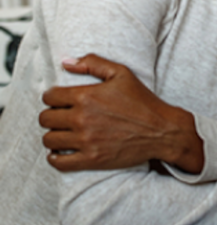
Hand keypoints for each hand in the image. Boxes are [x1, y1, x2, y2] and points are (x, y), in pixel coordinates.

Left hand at [40, 54, 202, 173]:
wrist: (163, 131)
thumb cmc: (143, 102)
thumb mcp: (122, 73)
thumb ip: (93, 63)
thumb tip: (66, 62)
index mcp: (86, 96)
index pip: (49, 96)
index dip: (52, 97)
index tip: (59, 101)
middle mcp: (82, 118)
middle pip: (46, 118)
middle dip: (51, 115)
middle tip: (62, 117)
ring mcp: (86, 141)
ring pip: (49, 139)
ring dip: (53, 135)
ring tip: (63, 133)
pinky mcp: (91, 159)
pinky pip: (59, 162)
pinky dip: (55, 157)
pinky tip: (61, 151)